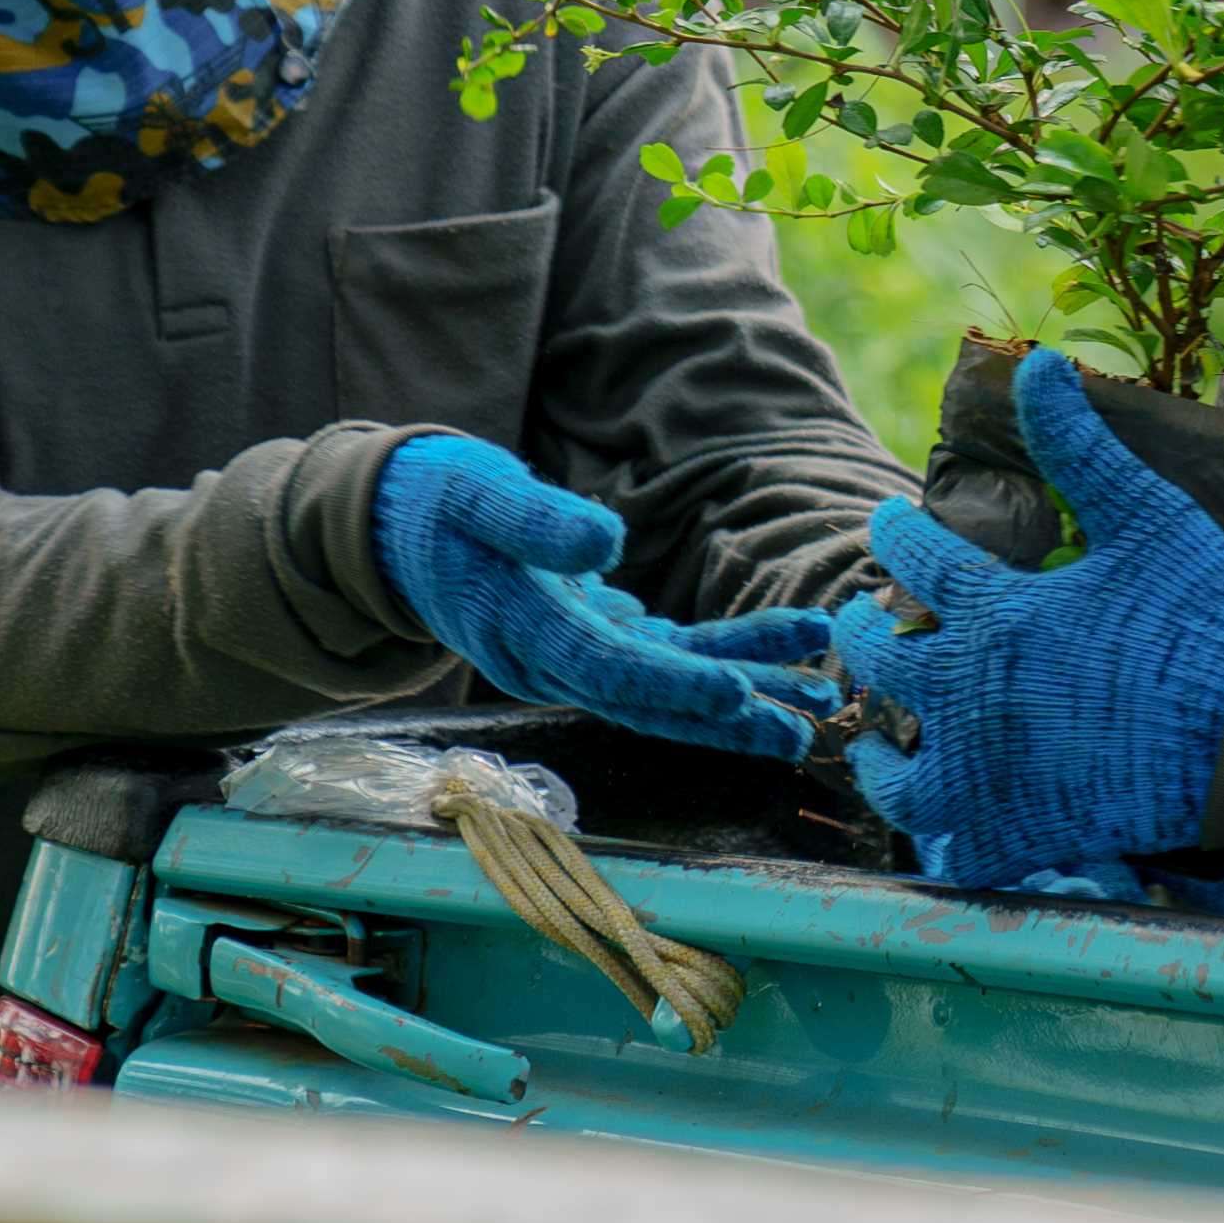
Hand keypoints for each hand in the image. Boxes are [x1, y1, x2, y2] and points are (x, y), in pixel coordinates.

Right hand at [373, 434, 838, 763]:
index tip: (736, 690)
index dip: (673, 685)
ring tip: (818, 699)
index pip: (607, 670)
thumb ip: (536, 520)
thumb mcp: (477, 494)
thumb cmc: (440, 505)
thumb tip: (607, 542)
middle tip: (803, 728)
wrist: (405, 529)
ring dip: (746, 694)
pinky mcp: (597, 641)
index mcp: (523, 631)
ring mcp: (577, 658)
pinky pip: (670, 658)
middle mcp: (553, 662)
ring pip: (670, 689)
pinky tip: (784, 648)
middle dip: (728, 718)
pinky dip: (727, 657)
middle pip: (652, 702)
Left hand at [834, 350, 1223, 889]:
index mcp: (999, 617)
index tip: (886, 521)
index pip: (915, 560)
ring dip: (879, 753)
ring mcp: (998, 778)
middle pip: (884, 667)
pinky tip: (942, 818)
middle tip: (869, 621)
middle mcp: (977, 701)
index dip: (894, 533)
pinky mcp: (1031, 835)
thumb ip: (1079, 448)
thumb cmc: (1212, 619)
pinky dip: (942, 836)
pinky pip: (957, 850)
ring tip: (876, 738)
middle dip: (869, 634)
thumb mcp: (1147, 518)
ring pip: (899, 777)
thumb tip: (1036, 365)